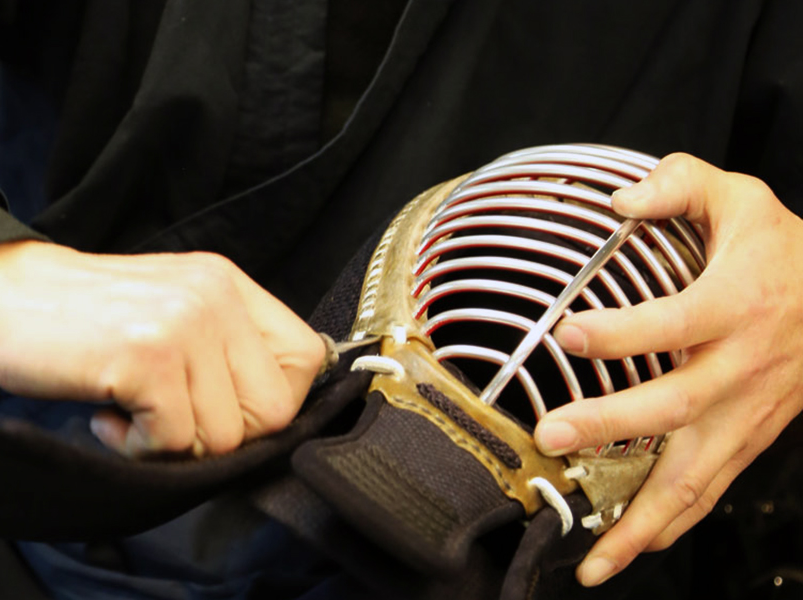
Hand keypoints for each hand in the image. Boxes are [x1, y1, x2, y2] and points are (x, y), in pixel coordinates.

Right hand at [0, 241, 324, 455]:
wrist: (2, 294)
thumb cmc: (88, 317)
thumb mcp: (175, 309)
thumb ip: (227, 347)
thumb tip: (273, 414)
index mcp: (230, 286)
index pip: (306, 361)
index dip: (270, 403)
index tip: (219, 407)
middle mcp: (216, 297)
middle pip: (273, 411)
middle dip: (222, 435)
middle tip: (168, 418)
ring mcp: (184, 323)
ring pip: (226, 436)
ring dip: (174, 444)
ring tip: (131, 412)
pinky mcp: (147, 356)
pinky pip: (174, 441)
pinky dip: (138, 447)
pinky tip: (108, 416)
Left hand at [532, 154, 802, 585]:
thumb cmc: (781, 248)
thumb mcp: (739, 197)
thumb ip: (681, 183)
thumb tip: (622, 199)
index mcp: (738, 302)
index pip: (675, 321)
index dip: (622, 331)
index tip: (567, 332)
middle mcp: (743, 366)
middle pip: (677, 405)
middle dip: (611, 425)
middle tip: (551, 435)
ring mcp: (749, 412)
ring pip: (697, 474)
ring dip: (642, 519)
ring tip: (593, 557)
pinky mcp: (750, 438)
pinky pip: (709, 491)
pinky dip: (671, 526)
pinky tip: (630, 550)